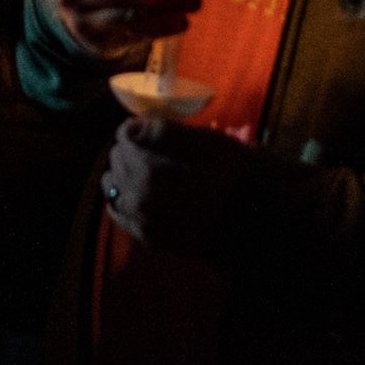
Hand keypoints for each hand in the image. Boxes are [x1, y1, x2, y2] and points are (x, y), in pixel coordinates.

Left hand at [103, 114, 251, 263]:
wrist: (253, 223)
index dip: (138, 128)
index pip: (124, 138)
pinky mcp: (147, 238)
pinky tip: (140, 191)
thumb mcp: (203, 142)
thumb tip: (130, 126)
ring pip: (112, 186)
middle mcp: (139, 199)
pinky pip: (118, 212)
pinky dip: (122, 197)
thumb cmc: (232, 175)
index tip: (150, 127)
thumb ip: (162, 131)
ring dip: (123, 173)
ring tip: (146, 168)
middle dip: (131, 150)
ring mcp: (142, 221)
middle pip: (117, 161)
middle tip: (152, 147)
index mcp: (150, 171)